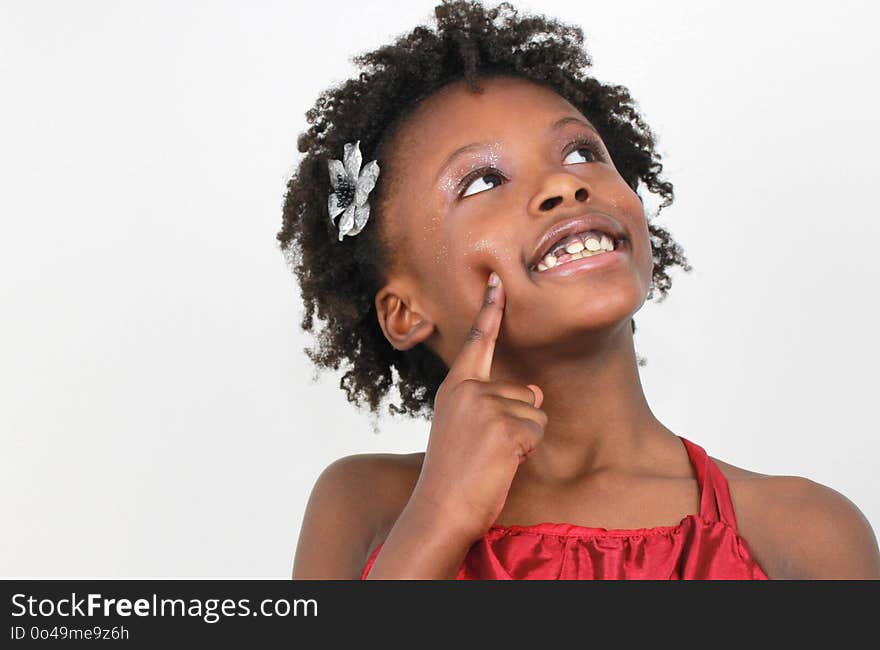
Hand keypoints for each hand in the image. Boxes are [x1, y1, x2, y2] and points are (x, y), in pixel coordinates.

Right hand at [409, 271, 546, 543]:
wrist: (441, 510)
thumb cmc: (455, 475)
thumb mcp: (469, 431)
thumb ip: (496, 404)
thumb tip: (538, 390)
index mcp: (455, 388)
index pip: (478, 343)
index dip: (490, 310)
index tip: (497, 280)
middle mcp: (468, 390)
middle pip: (524, 392)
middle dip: (518, 423)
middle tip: (485, 452)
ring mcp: (486, 406)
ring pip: (534, 412)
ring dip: (522, 440)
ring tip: (491, 459)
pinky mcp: (505, 426)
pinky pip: (537, 431)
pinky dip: (526, 452)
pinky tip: (500, 464)